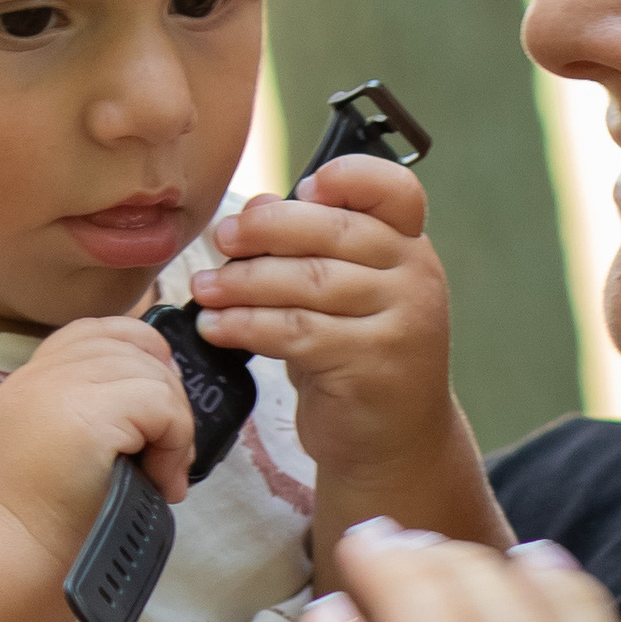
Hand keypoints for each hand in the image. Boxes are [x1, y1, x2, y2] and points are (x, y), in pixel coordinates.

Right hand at [0, 317, 194, 572]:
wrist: (17, 560)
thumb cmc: (46, 520)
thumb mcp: (59, 446)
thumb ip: (93, 406)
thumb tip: (165, 384)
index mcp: (33, 378)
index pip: (99, 330)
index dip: (142, 353)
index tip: (155, 405)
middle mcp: (42, 374)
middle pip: (135, 346)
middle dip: (168, 396)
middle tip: (168, 454)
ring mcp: (61, 389)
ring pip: (155, 376)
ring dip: (176, 427)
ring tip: (163, 474)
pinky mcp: (88, 416)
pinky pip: (161, 405)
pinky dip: (175, 443)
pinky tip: (162, 482)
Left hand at [189, 159, 458, 503]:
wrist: (394, 443)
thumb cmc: (357, 358)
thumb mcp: (341, 298)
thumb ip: (310, 251)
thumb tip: (256, 205)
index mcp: (410, 248)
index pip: (395, 191)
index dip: (349, 178)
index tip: (302, 188)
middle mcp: (416, 278)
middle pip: (335, 231)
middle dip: (266, 230)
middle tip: (220, 240)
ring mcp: (401, 322)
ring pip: (309, 283)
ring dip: (244, 282)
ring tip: (204, 290)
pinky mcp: (372, 364)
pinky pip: (296, 332)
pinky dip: (246, 325)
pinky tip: (216, 326)